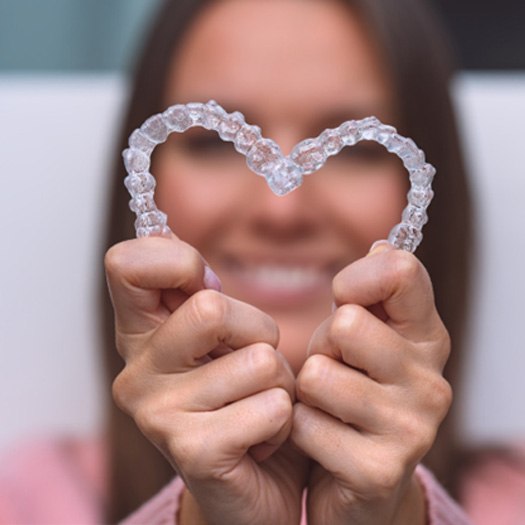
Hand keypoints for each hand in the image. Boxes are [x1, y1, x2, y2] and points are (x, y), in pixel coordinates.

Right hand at [105, 236, 307, 524]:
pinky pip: (272, 407)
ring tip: (259, 406)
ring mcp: (158, 414)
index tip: (206, 288)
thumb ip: (200, 293)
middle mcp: (137, 372)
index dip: (178, 262)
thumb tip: (173, 240)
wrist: (253, 489)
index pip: (126, 264)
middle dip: (258, 331)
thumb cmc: (244, 400)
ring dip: (280, 382)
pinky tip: (263, 440)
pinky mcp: (192, 451)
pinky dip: (285, 421)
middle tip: (253, 365)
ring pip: (258, 360)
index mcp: (140, 335)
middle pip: (212, 307)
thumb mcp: (223, 339)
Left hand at [291, 243, 451, 524]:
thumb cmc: (352, 392)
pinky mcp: (379, 470)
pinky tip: (321, 440)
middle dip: (323, 346)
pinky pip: (304, 424)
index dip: (356, 279)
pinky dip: (298, 429)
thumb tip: (382, 245)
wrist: (356, 478)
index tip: (343, 299)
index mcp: (426, 338)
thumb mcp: (362, 337)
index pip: (401, 272)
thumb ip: (372, 292)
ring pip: (317, 375)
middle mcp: (430, 380)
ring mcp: (411, 428)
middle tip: (334, 369)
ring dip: (306, 391)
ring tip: (326, 405)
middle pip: (347, 324)